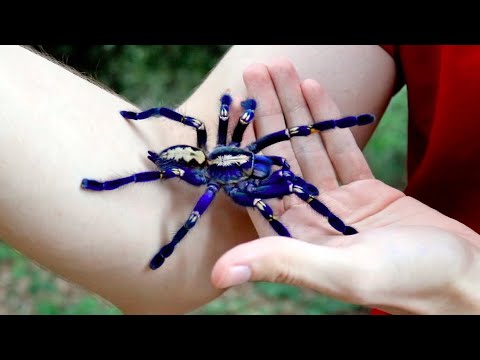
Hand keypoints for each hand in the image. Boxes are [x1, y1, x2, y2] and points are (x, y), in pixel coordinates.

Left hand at [211, 59, 479, 313]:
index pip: (259, 185)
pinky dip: (327, 121)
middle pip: (281, 158)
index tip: (236, 106)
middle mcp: (309, 220)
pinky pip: (340, 149)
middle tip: (257, 70)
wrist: (464, 277)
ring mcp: (336, 204)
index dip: (245, 146)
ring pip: (309, 148)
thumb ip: (284, 263)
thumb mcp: (344, 272)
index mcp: (295, 240)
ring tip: (282, 69)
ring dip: (295, 109)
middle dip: (270, 113)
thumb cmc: (408, 280)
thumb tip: (219, 273)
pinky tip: (313, 90)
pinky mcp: (364, 192)